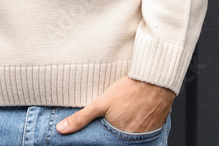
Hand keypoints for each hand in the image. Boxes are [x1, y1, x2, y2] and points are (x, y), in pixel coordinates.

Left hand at [55, 76, 174, 134]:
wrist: (156, 80)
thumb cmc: (130, 90)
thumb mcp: (101, 103)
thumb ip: (81, 118)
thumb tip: (62, 129)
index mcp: (119, 138)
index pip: (103, 144)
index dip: (99, 142)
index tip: (96, 135)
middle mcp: (133, 140)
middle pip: (116, 142)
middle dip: (109, 138)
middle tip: (109, 124)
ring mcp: (144, 137)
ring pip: (128, 139)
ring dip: (121, 133)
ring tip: (120, 119)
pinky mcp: (153, 129)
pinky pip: (140, 135)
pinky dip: (133, 129)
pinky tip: (130, 118)